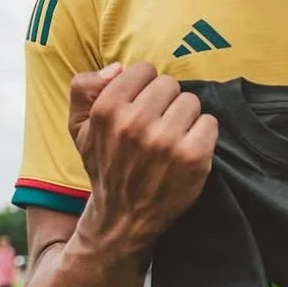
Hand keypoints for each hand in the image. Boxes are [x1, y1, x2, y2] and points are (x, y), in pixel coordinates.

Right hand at [69, 62, 217, 255]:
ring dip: (184, 118)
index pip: (144, 69)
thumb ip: (84, 87)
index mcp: (107, 110)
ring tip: (170, 139)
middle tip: (155, 126)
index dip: (143, 87)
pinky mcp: (193, 157)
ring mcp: (166, 141)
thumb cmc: (105, 166)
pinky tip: (186, 150)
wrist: (123, 219)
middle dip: (164, 102)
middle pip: (170, 84)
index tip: (139, 107)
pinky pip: (209, 122)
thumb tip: (117, 67)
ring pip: (191, 101)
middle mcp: (135, 123)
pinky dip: (202, 134)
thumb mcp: (78, 127)